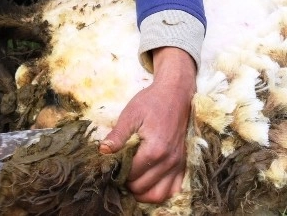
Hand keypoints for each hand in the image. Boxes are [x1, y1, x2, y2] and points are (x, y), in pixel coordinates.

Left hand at [99, 47, 196, 203]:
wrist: (176, 93)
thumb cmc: (152, 101)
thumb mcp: (131, 114)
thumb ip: (118, 134)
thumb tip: (103, 151)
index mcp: (154, 149)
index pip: (131, 175)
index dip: (118, 174)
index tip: (111, 166)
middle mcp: (169, 161)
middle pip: (142, 187)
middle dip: (128, 184)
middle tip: (119, 173)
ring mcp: (178, 163)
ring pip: (159, 194)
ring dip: (143, 193)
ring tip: (132, 182)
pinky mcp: (183, 163)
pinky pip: (174, 189)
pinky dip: (161, 191)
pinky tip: (150, 183)